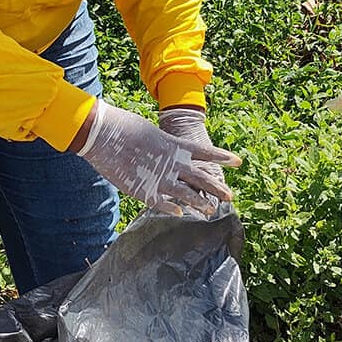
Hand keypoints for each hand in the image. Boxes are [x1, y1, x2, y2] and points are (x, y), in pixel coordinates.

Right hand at [71, 100, 239, 217]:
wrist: (102, 133)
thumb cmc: (124, 127)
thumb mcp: (151, 133)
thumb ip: (164, 148)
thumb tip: (171, 154)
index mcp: (174, 146)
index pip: (205, 152)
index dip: (222, 157)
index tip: (238, 161)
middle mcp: (171, 163)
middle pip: (201, 177)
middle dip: (217, 187)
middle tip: (231, 196)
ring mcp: (159, 178)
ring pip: (186, 194)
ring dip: (200, 203)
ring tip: (211, 211)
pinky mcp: (142, 190)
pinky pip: (161, 203)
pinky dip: (171, 208)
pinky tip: (180, 214)